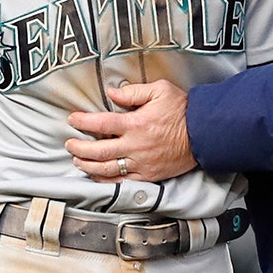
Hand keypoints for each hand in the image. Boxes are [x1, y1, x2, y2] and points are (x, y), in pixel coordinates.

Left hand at [66, 80, 197, 182]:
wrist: (204, 134)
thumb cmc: (183, 110)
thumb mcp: (161, 90)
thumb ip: (134, 91)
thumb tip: (113, 92)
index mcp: (135, 123)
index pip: (101, 123)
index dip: (82, 121)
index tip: (72, 119)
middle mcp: (134, 145)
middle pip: (98, 150)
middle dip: (79, 147)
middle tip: (69, 143)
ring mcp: (140, 163)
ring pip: (106, 169)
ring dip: (87, 165)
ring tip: (77, 159)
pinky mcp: (147, 175)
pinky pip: (121, 181)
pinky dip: (105, 180)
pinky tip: (96, 175)